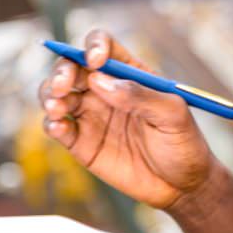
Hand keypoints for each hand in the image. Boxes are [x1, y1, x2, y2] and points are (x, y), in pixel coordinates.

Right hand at [39, 29, 214, 211]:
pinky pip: (57, 127)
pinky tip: (59, 127)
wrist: (181, 186)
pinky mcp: (81, 142)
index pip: (103, 46)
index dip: (94, 46)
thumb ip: (140, 95)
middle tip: (62, 87)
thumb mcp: (173, 115)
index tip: (94, 61)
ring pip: (57, 94)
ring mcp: (91, 115)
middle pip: (72, 67)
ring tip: (57, 108)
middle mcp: (105, 89)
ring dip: (49, 95)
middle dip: (62, 72)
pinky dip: (51, 123)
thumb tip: (101, 81)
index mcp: (129, 73)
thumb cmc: (183, 144)